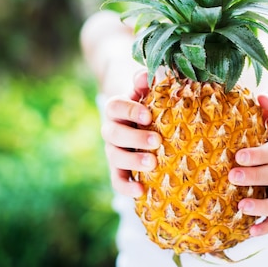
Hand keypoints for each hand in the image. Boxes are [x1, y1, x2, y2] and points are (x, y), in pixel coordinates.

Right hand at [101, 71, 160, 196]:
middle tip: (156, 141)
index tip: (147, 115)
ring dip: (133, 160)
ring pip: (115, 157)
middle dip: (134, 137)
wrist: (141, 124)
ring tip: (152, 163)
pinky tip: (141, 191)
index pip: (115, 106)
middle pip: (114, 133)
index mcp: (116, 108)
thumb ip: (145, 83)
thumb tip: (146, 75)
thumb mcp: (146, 92)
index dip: (129, 110)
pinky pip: (117, 180)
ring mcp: (113, 151)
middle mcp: (111, 129)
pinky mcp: (118, 170)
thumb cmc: (149, 105)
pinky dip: (126, 187)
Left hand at [228, 90, 267, 236]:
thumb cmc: (259, 133)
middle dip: (257, 177)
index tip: (240, 155)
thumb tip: (264, 95)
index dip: (263, 154)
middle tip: (233, 176)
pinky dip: (266, 227)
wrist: (260, 157)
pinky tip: (250, 231)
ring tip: (242, 207)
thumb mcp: (266, 118)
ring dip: (263, 206)